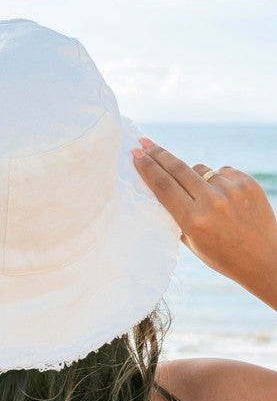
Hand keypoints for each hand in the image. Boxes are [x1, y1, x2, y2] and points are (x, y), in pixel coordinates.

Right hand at [132, 136, 276, 309]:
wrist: (263, 259)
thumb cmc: (222, 255)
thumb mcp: (191, 243)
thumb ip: (176, 215)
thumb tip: (160, 186)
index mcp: (193, 221)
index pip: (163, 186)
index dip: (147, 167)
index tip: (136, 153)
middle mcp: (212, 203)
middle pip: (177, 169)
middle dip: (158, 154)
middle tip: (144, 142)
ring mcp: (231, 190)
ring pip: (200, 169)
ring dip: (194, 176)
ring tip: (203, 197)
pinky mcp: (247, 183)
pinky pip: (221, 171)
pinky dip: (217, 180)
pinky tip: (224, 198)